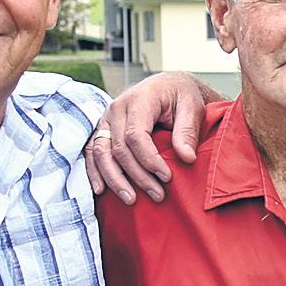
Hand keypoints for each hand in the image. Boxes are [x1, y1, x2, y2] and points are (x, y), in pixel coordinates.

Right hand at [86, 73, 210, 200]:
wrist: (167, 85)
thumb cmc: (181, 96)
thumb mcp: (192, 107)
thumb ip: (188, 131)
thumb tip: (187, 158)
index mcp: (139, 100)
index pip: (136, 135)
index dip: (149, 160)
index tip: (167, 177)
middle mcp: (116, 108)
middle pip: (119, 148)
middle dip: (137, 175)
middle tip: (157, 195)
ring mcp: (106, 119)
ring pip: (102, 153)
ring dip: (115, 179)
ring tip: (131, 200)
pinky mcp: (103, 129)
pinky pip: (93, 152)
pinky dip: (95, 171)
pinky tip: (101, 190)